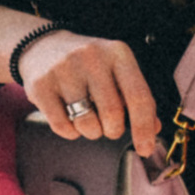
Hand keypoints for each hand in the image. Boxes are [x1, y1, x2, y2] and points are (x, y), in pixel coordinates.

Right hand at [19, 32, 163, 159]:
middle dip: (113, 130)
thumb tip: (153, 128)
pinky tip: (69, 117)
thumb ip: (135, 97)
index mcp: (117, 53)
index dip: (144, 128)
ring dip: (91, 132)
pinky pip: (63, 127)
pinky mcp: (41, 85)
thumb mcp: (115, 70)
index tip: (145, 148)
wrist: (42, 46)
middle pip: (113, 115)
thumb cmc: (87, 64)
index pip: (138, 96)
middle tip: (108, 126)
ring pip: (87, 124)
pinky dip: (71, 132)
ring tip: (87, 118)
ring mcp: (64, 70)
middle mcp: (91, 57)